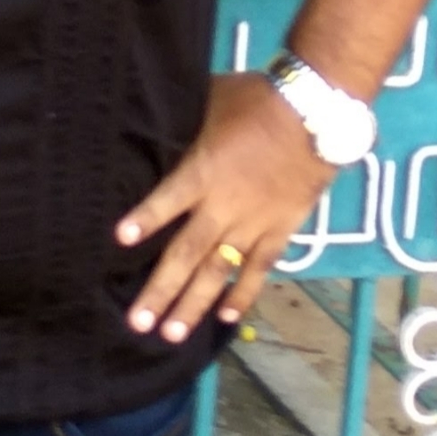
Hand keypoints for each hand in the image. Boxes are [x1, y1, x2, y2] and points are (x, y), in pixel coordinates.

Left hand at [114, 72, 330, 342]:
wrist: (317, 111)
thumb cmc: (257, 100)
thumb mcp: (209, 102)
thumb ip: (183, 126)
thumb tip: (152, 122)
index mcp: (203, 171)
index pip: (167, 199)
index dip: (145, 218)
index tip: (120, 240)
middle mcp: (224, 205)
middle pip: (187, 253)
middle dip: (161, 290)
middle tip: (138, 323)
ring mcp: (253, 222)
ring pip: (218, 270)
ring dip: (194, 304)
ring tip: (171, 334)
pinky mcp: (280, 229)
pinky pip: (258, 267)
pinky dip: (243, 293)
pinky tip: (226, 319)